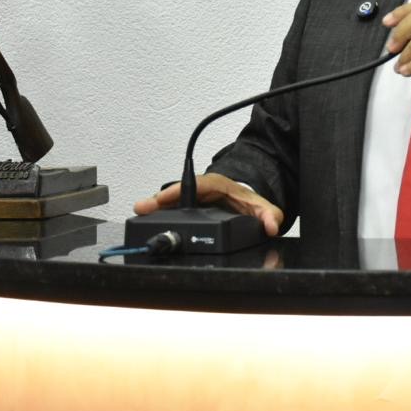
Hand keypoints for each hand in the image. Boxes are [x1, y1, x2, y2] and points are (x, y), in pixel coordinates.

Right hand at [133, 173, 283, 237]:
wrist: (245, 205)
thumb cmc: (248, 203)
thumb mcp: (262, 209)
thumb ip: (269, 216)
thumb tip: (271, 226)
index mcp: (219, 185)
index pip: (199, 184)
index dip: (182, 189)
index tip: (167, 196)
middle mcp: (203, 190)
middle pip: (180, 192)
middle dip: (160, 198)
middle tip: (143, 206)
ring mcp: (194, 199)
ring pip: (173, 200)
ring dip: (155, 206)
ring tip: (139, 211)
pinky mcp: (188, 208)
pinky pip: (172, 208)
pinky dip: (159, 214)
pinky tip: (146, 220)